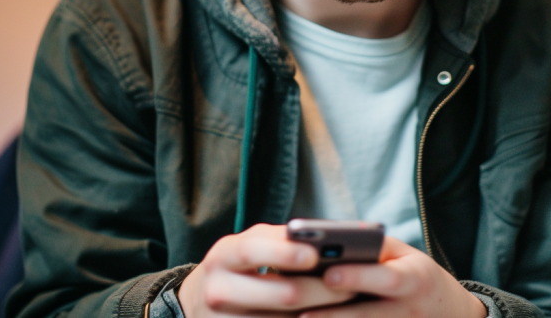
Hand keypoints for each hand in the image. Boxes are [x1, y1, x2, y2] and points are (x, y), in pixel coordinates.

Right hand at [178, 224, 355, 316]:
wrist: (196, 305)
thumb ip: (280, 240)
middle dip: (323, 290)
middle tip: (353, 285)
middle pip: (283, 295)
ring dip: (322, 315)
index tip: (317, 254)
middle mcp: (220, 291)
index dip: (287, 253)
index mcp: (224, 255)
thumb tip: (324, 241)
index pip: (255, 250)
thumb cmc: (237, 266)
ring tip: (350, 305)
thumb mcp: (248, 245)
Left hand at [302, 236, 486, 317]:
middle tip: (301, 309)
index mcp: (416, 278)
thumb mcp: (405, 256)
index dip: (358, 277)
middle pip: (370, 315)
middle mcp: (410, 310)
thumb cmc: (417, 275)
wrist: (452, 314)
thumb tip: (331, 242)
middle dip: (335, 313)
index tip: (328, 274)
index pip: (386, 278)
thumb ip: (374, 249)